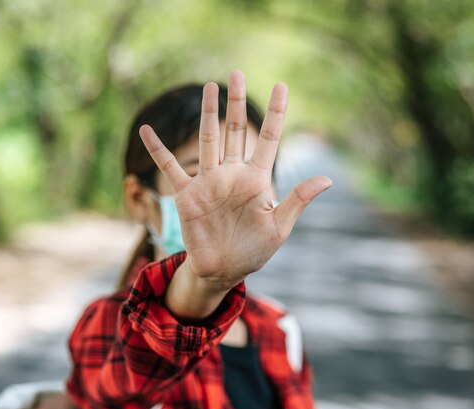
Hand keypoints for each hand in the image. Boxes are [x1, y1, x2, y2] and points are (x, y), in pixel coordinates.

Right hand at [139, 70, 331, 290]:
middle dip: (236, 103)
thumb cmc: (253, 251)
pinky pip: (170, 168)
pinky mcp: (187, 194)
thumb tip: (327, 179)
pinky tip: (146, 130)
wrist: (223, 270)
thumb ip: (297, 200)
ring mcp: (209, 182)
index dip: (276, 113)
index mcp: (257, 180)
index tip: (282, 86)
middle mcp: (232, 174)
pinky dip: (157, 150)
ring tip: (210, 87)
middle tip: (236, 74)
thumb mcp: (279, 227)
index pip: (268, 138)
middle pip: (234, 130)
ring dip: (208, 114)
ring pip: (208, 140)